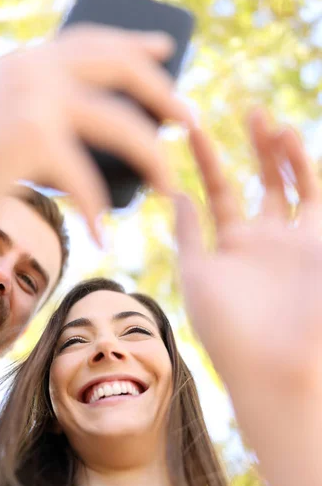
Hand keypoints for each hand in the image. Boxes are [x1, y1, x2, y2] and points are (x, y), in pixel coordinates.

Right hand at [0, 25, 189, 239]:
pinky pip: (88, 177)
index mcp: (29, 61)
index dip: (137, 44)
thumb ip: (54, 114)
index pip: (95, 41)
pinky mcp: (31, 135)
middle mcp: (33, 67)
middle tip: (192, 121)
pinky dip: (98, 211)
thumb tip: (119, 134)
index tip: (169, 53)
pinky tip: (103, 235)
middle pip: (123, 69)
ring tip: (168, 189)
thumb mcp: (13, 125)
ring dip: (153, 161)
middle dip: (165, 96)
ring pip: (121, 125)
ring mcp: (33, 96)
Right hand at [175, 109, 321, 485]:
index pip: (298, 184)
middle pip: (264, 180)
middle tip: (255, 113)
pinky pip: (188, 233)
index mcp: (304, 238)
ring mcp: (232, 253)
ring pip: (220, 195)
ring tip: (202, 129)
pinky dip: (181, 209)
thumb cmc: (312, 319)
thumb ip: (321, 216)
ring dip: (213, 162)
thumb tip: (312, 175)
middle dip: (261, 146)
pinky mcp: (201, 271)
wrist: (277, 372)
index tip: (283, 128)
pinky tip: (176, 187)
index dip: (292, 155)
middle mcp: (269, 241)